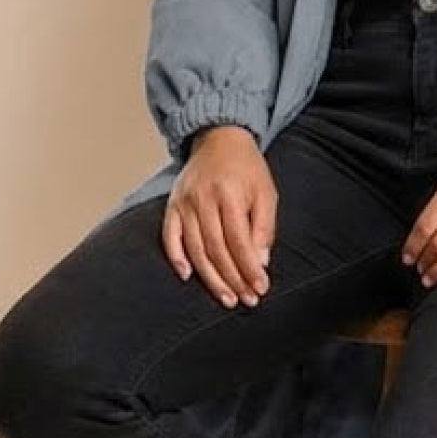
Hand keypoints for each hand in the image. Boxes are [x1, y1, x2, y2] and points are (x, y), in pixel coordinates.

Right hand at [161, 126, 277, 309]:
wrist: (219, 137)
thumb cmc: (247, 167)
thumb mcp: (266, 191)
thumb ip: (265, 226)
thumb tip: (260, 262)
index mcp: (230, 193)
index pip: (239, 240)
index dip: (249, 268)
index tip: (260, 288)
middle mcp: (204, 198)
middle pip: (216, 249)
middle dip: (232, 279)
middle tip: (245, 300)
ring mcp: (185, 202)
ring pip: (195, 249)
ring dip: (210, 278)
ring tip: (225, 297)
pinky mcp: (172, 204)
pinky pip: (170, 236)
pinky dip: (176, 258)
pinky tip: (187, 277)